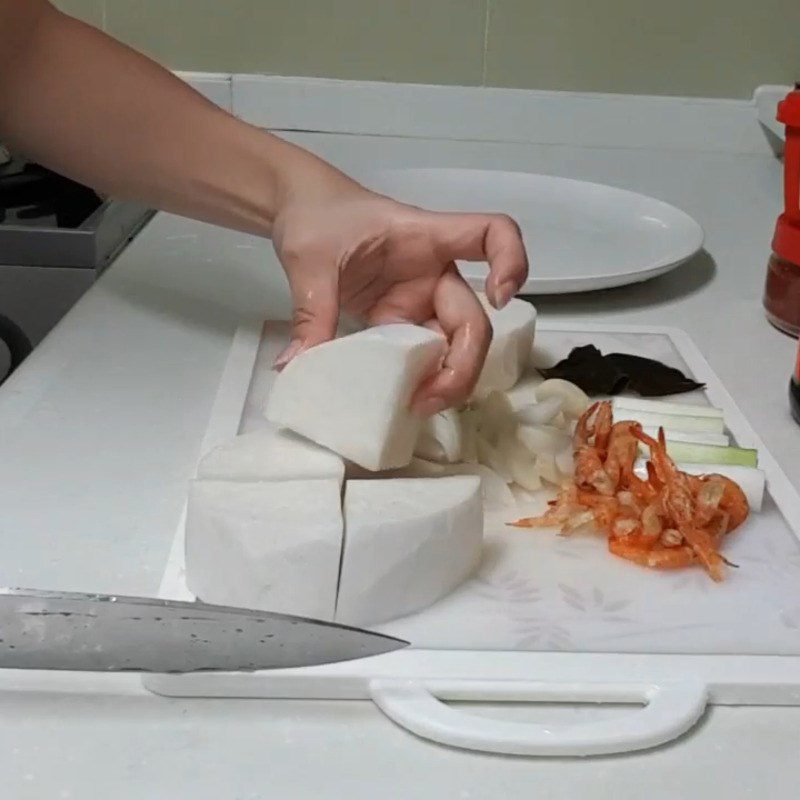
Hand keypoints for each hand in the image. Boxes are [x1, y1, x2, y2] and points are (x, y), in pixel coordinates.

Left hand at [271, 179, 527, 413]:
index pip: (492, 234)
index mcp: (425, 239)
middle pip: (474, 320)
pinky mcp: (398, 323)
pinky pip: (420, 357)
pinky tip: (399, 402)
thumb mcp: (311, 260)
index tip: (499, 298)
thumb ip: (310, 311)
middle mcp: (433, 274)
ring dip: (444, 381)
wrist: (300, 211)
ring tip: (414, 408)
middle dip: (463, 365)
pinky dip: (416, 381)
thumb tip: (296, 366)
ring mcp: (418, 302)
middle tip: (428, 399)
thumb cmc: (317, 216)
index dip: (512, 262)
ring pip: (453, 347)